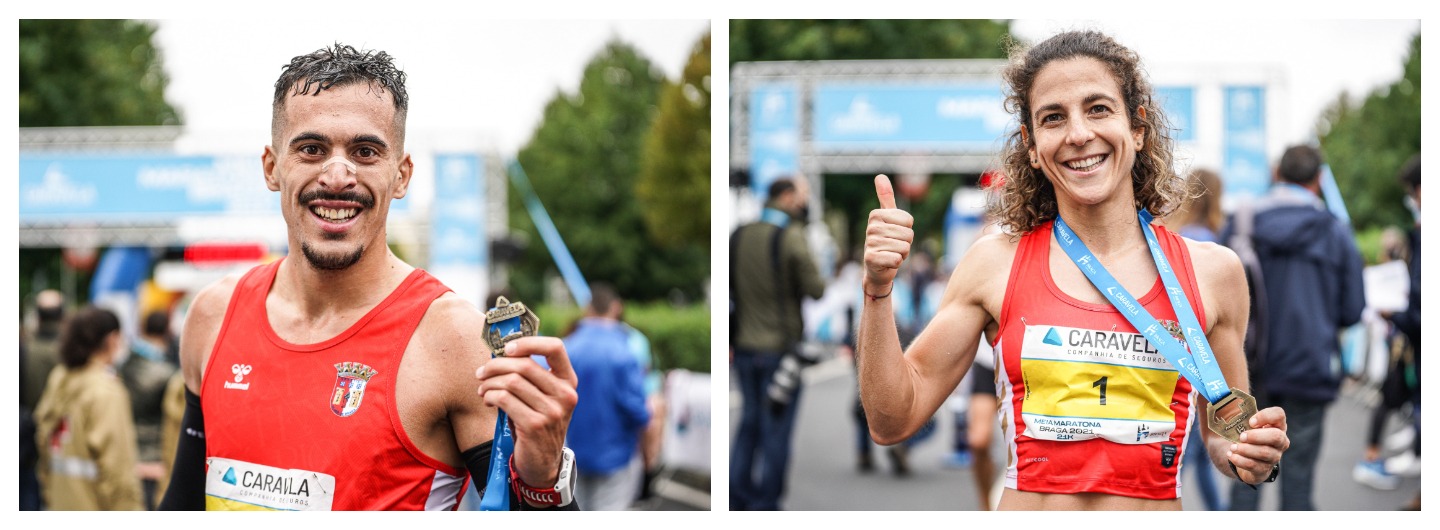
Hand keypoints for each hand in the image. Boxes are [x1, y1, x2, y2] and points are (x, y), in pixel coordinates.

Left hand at [475, 336, 577, 488]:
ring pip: (511, 382)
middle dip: (496, 366)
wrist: (542, 463)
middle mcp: (565, 395)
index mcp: (568, 382)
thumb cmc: (536, 423)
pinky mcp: (535, 425)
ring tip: (482, 389)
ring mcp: (552, 412)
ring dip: (489, 383)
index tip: (507, 348)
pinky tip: (486, 400)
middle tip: (481, 372)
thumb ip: (530, 376)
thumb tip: (500, 353)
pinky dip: (489, 396)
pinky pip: (504, 399)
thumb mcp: (542, 398)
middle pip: (525, 365)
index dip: (528, 342)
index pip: (555, 348)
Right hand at [864, 174, 913, 296]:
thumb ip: (886, 197)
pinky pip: (897, 259)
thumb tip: (880, 176)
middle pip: (908, 234)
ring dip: (902, 254)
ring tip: (890, 254)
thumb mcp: (887, 218)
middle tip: (893, 246)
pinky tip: (887, 263)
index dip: (907, 230)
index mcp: (876, 215)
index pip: (908, 220)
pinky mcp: (871, 259)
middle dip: (905, 243)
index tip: (895, 234)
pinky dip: (896, 263)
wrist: (876, 269)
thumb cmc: (886, 241)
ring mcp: (870, 243)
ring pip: (904, 247)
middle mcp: (871, 227)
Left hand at [1227, 406, 1287, 483]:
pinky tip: (1231, 455)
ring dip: (1247, 450)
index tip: (1250, 420)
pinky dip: (1241, 460)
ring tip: (1233, 447)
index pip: (1279, 414)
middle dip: (1257, 436)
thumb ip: (1231, 407)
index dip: (1267, 416)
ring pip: (1266, 453)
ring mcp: (1273, 457)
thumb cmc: (1237, 433)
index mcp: (1274, 424)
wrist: (1231, 454)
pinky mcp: (1263, 471)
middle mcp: (1279, 441)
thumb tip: (1214, 393)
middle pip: (1277, 437)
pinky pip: (1256, 467)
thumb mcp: (1237, 419)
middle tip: (1241, 436)